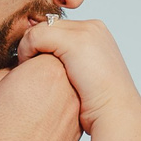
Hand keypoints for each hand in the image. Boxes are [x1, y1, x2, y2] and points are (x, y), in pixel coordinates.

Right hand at [0, 52, 83, 140]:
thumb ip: (4, 71)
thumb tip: (16, 72)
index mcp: (46, 68)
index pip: (44, 47)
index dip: (27, 56)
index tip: (15, 69)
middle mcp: (69, 88)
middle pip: (58, 69)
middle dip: (41, 75)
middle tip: (20, 90)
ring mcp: (76, 113)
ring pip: (63, 93)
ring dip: (48, 97)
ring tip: (25, 112)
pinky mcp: (78, 134)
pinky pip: (65, 116)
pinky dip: (52, 118)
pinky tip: (33, 129)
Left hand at [17, 18, 135, 133]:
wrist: (115, 114)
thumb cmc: (100, 106)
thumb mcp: (87, 77)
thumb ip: (72, 64)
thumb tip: (51, 64)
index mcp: (97, 34)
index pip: (59, 28)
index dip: (43, 45)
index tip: (34, 63)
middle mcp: (92, 28)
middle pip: (49, 26)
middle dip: (35, 44)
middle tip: (26, 64)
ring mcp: (85, 32)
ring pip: (40, 29)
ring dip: (28, 48)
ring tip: (25, 67)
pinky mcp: (74, 42)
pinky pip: (35, 36)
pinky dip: (25, 50)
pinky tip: (25, 67)